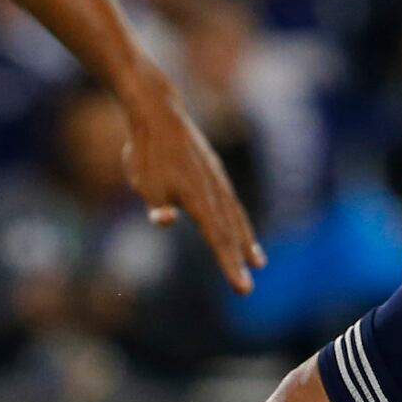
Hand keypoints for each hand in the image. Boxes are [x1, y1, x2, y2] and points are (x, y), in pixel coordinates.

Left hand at [119, 74, 262, 293]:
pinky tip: (242, 228)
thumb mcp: (144, 181)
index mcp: (197, 197)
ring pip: (235, 215)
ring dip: (246, 240)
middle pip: (230, 231)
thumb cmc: (147, 152)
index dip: (229, 264)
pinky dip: (240, 219)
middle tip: (247, 288)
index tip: (242, 287)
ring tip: (258, 261)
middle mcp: (213, 191)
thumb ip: (155, 203)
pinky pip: (232, 202)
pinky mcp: (214, 172)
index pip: (217, 238)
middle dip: (239, 260)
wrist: (159, 113)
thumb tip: (162, 220)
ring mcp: (217, 180)